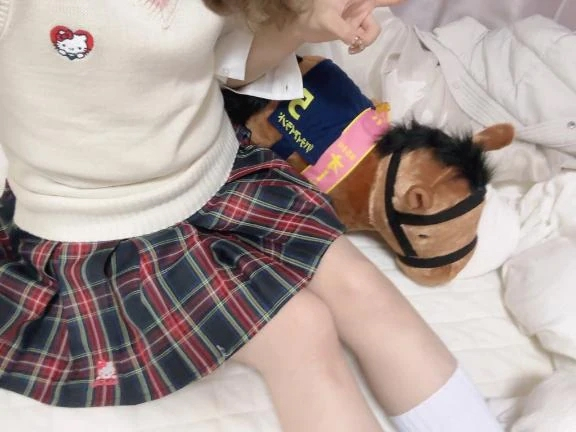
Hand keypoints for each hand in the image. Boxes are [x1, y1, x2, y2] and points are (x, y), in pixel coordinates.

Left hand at [290, 0, 404, 51]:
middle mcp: (362, 4)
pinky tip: (350, 48)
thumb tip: (356, 40)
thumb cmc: (313, 16)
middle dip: (388, 11)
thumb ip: (343, 30)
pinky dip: (360, 45)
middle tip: (398, 9)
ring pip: (373, 31)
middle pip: (382, 8)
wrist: (302, 27)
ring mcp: (359, 17)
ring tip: (353, 46)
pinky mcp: (354, 29)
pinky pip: (365, 39)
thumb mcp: (327, 20)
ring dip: (366, 40)